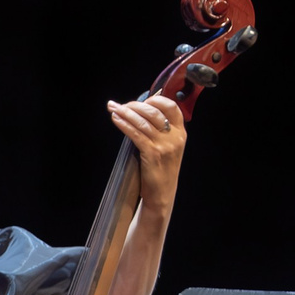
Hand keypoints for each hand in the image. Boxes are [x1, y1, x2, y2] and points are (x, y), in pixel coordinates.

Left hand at [107, 93, 186, 225]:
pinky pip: (135, 133)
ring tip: (113, 108)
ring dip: (125, 112)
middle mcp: (175, 137)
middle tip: (121, 105)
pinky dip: (123, 124)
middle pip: (153, 111)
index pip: (171, 107)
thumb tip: (141, 110)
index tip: (142, 100)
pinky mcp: (152, 154)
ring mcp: (164, 146)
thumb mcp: (169, 147)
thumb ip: (161, 130)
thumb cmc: (162, 170)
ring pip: (142, 121)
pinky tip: (115, 119)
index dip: (155, 99)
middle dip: (134, 105)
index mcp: (180, 133)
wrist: (162, 194)